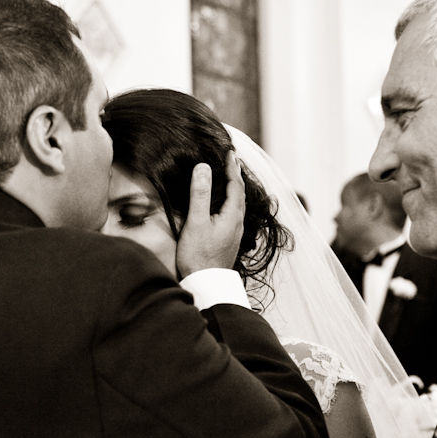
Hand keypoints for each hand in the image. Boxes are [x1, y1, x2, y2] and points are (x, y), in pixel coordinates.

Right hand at [175, 152, 245, 277]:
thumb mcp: (196, 222)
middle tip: (231, 161)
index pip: (235, 185)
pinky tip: (223, 205)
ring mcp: (235, 234)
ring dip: (234, 189)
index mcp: (232, 216)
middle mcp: (238, 224)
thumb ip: (199, 194)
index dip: (232, 167)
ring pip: (238, 205)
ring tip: (229, 178)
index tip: (230, 152)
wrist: (205, 284)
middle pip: (240, 194)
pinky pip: (234, 214)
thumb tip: (203, 167)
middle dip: (236, 176)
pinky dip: (230, 201)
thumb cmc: (198, 255)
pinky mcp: (228, 241)